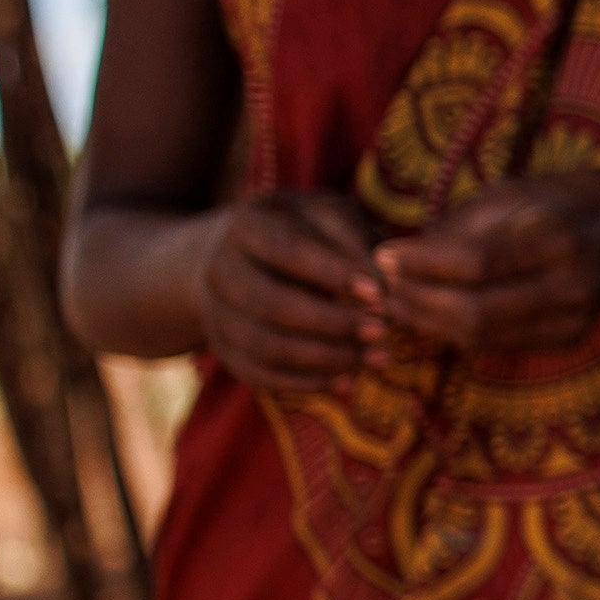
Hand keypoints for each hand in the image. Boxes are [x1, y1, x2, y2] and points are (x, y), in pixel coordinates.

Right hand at [195, 193, 384, 393]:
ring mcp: (215, 313)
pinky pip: (260, 375)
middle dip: (333, 322)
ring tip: (375, 358)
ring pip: (266, 345)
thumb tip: (385, 283)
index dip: (334, 274)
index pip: (289, 252)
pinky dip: (305, 383)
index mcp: (245, 225)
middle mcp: (219, 269)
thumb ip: (356, 240)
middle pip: (273, 304)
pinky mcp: (223, 349)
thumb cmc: (306, 231)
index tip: (379, 293)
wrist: (244, 258)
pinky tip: (347, 381)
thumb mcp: (330, 217)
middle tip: (381, 330)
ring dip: (326, 357)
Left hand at [373, 168, 599, 355]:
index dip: (421, 264)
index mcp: (558, 237)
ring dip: (430, 323)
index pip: (474, 263)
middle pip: (474, 311)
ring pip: (482, 337)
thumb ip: (460, 228)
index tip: (383, 254)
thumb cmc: (565, 199)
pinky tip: (434, 315)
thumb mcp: (513, 194)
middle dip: (418, 302)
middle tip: (381, 287)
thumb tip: (399, 258)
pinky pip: (499, 344)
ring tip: (397, 303)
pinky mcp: (571, 338)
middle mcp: (572, 285)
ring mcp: (575, 319)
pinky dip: (458, 333)